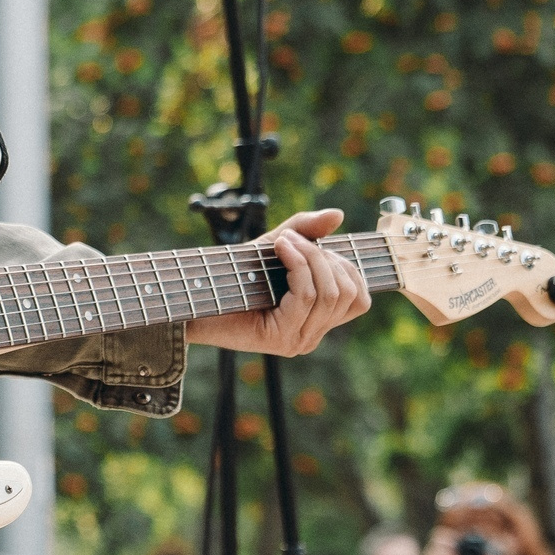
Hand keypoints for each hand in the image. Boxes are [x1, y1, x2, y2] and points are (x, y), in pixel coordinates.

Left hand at [187, 210, 366, 354]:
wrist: (195, 293)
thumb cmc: (234, 271)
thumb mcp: (277, 246)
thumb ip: (308, 230)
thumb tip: (339, 214)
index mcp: (317, 320)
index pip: (359, 299)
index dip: (346, 267)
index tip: (315, 246)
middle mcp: (312, 335)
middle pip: (347, 293)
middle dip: (323, 256)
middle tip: (291, 239)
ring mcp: (299, 340)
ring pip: (329, 293)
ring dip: (309, 257)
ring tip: (283, 241)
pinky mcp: (282, 338)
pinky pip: (307, 296)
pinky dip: (297, 265)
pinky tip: (280, 249)